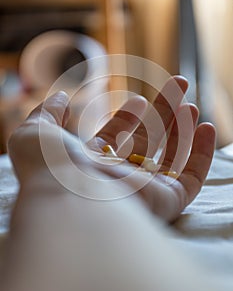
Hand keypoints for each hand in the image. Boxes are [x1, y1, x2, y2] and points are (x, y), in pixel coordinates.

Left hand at [8, 76, 215, 221]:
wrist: (71, 204)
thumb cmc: (51, 168)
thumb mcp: (37, 133)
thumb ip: (47, 113)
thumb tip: (60, 98)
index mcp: (92, 163)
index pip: (117, 137)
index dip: (129, 118)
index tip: (139, 99)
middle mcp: (119, 177)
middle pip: (148, 140)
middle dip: (163, 112)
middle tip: (178, 86)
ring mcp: (143, 189)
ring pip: (171, 156)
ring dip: (183, 128)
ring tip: (191, 104)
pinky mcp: (166, 201)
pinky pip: (191, 177)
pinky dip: (201, 153)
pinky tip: (206, 128)